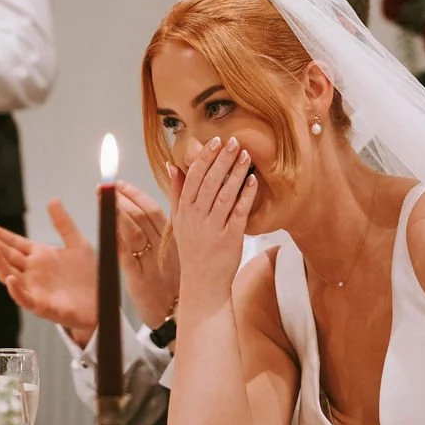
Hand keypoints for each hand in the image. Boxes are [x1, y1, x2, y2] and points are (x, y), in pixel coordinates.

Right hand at [0, 201, 96, 345]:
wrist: (101, 302)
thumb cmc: (87, 276)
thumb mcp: (77, 243)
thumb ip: (63, 223)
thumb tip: (53, 200)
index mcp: (39, 256)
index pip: (14, 243)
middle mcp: (33, 272)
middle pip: (7, 257)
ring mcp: (35, 289)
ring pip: (10, 276)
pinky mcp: (42, 305)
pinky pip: (24, 298)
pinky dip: (15, 290)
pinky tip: (10, 279)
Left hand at [116, 180, 177, 329]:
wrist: (176, 316)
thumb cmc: (175, 283)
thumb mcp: (176, 252)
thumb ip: (164, 227)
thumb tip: (151, 204)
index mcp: (174, 240)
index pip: (154, 209)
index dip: (135, 194)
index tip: (119, 183)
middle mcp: (165, 249)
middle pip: (143, 216)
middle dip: (122, 197)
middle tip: (104, 186)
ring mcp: (153, 264)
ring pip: (134, 231)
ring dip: (116, 211)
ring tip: (101, 199)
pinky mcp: (141, 280)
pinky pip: (126, 254)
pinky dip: (115, 237)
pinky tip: (104, 225)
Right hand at [169, 136, 256, 298]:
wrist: (202, 283)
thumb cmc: (192, 249)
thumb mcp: (178, 220)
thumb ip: (176, 192)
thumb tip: (171, 165)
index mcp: (184, 210)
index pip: (193, 177)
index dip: (204, 157)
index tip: (215, 141)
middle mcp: (197, 217)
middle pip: (209, 182)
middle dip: (222, 159)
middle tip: (233, 141)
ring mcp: (213, 227)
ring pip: (225, 194)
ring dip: (236, 173)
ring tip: (245, 155)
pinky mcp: (230, 238)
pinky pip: (239, 212)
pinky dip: (246, 195)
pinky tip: (253, 181)